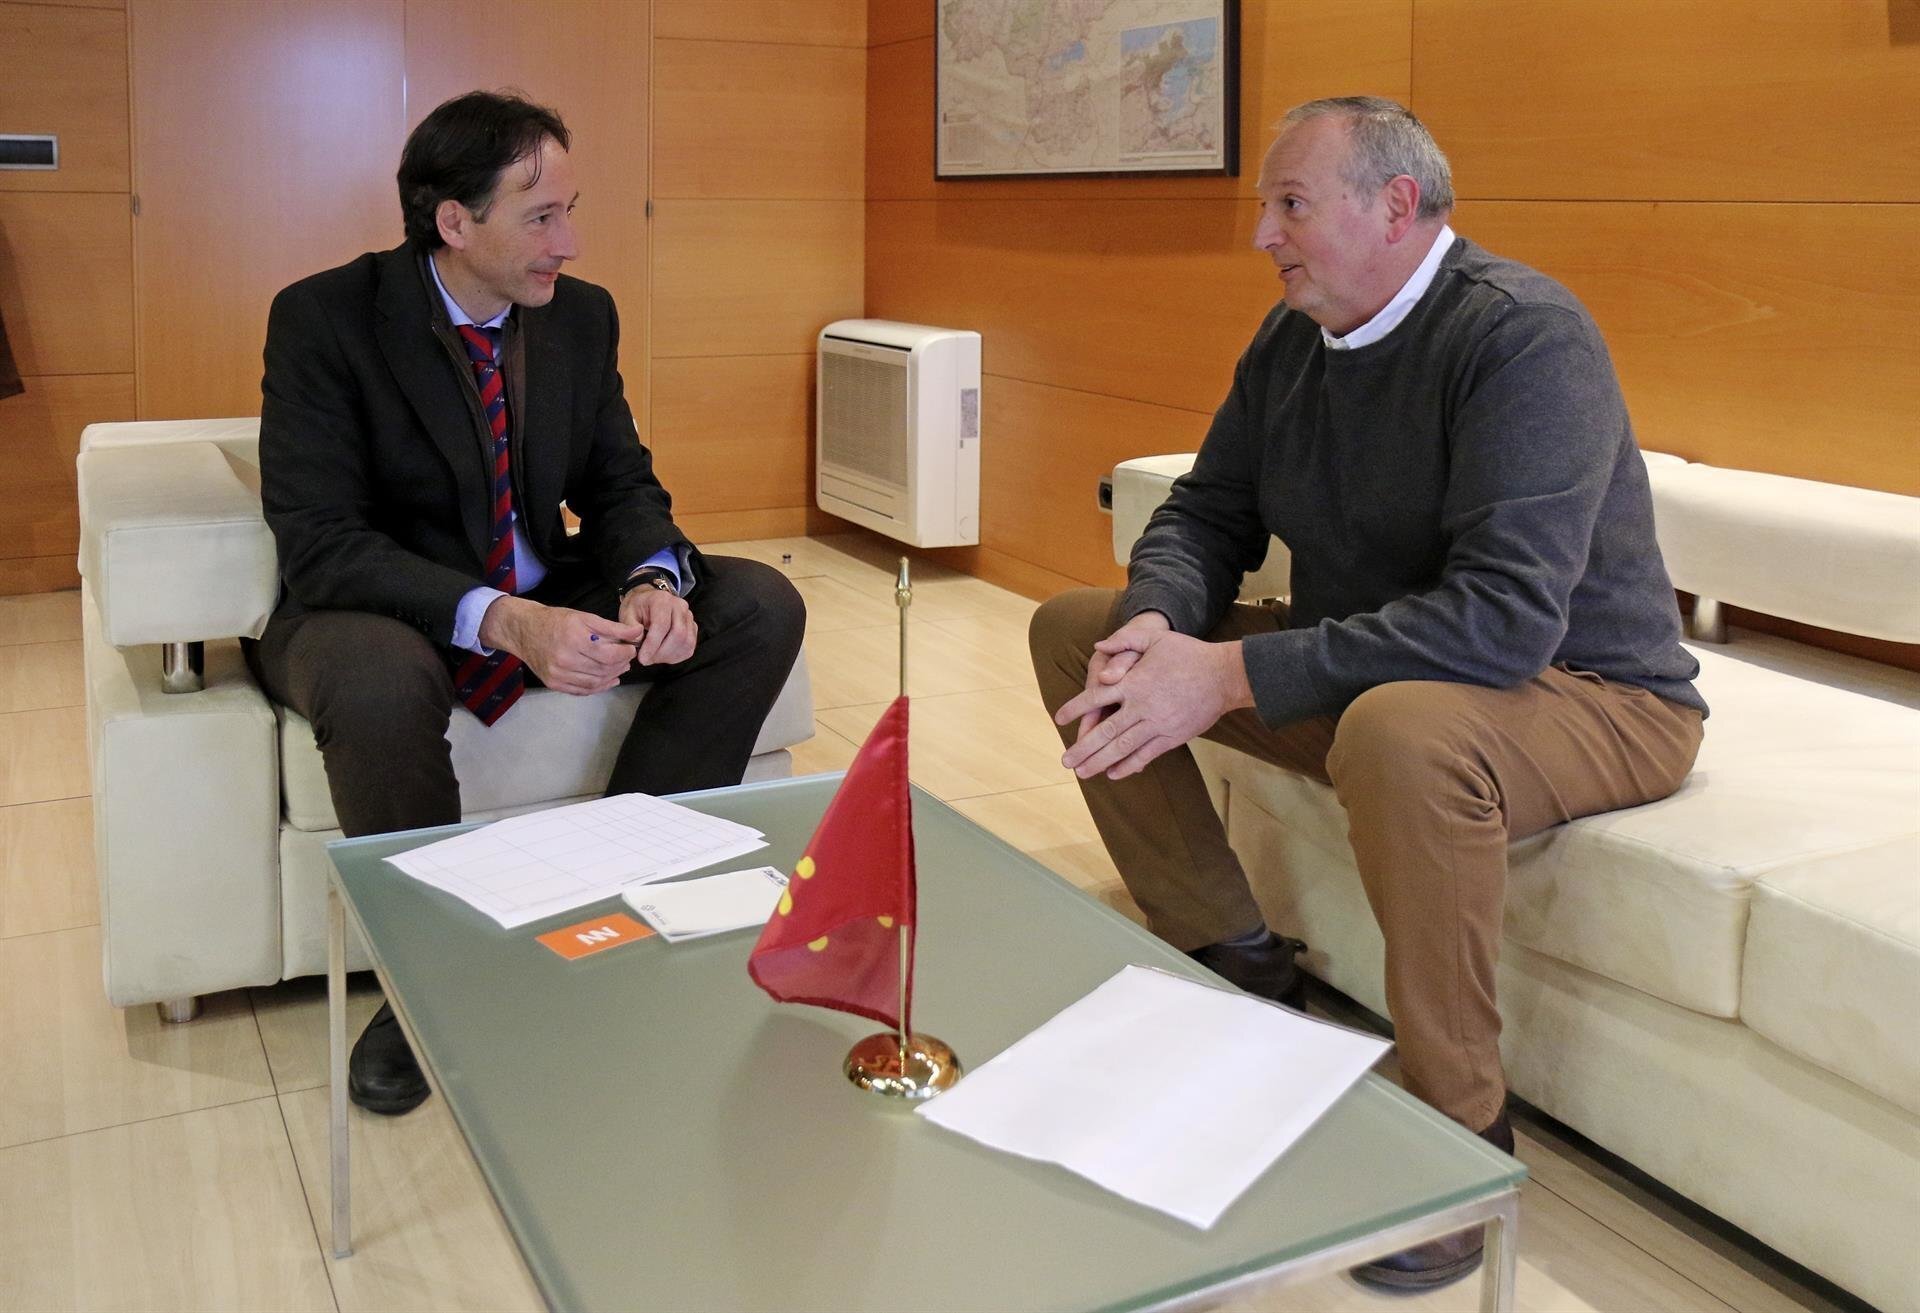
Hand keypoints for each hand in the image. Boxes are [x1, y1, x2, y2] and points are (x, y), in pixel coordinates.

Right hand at [478, 596, 640, 695]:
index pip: (609, 655)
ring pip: (594, 683)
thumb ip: (613, 627)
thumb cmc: (557, 621)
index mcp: (574, 639)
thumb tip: (638, 632)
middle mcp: (565, 659)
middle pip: (603, 670)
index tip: (631, 648)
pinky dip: (598, 687)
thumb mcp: (585, 617)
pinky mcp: (553, 683)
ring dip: (612, 677)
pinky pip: (581, 691)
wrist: (524, 630)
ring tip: (619, 669)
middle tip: (627, 659)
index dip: (625, 653)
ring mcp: (558, 674)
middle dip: (620, 665)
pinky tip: (607, 680)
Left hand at [618, 583, 697, 666]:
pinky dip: (677, 656)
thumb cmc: (638, 607)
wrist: (648, 600)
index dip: (653, 645)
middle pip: (679, 635)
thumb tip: (639, 640)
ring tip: (654, 658)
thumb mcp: (627, 614)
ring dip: (669, 656)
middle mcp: (680, 606)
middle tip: (647, 660)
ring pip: (687, 642)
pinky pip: (689, 647)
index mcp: (662, 600)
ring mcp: (689, 617)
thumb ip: (630, 627)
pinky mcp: (693, 627)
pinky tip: (663, 656)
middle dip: (662, 653)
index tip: (643, 658)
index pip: (662, 625)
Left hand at [1055, 628, 1253, 780]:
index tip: (1059, 718)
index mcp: (1133, 682)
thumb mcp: (1155, 637)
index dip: (1076, 709)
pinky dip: (1128, 765)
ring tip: (1082, 773)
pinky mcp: (1172, 736)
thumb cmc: (1188, 653)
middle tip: (1065, 761)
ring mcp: (1157, 724)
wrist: (1224, 675)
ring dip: (1100, 762)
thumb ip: (1125, 639)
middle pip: (1104, 731)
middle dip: (1083, 748)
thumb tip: (1097, 646)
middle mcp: (1141, 706)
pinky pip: (1146, 755)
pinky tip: (1114, 773)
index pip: (1096, 697)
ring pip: (1122, 748)